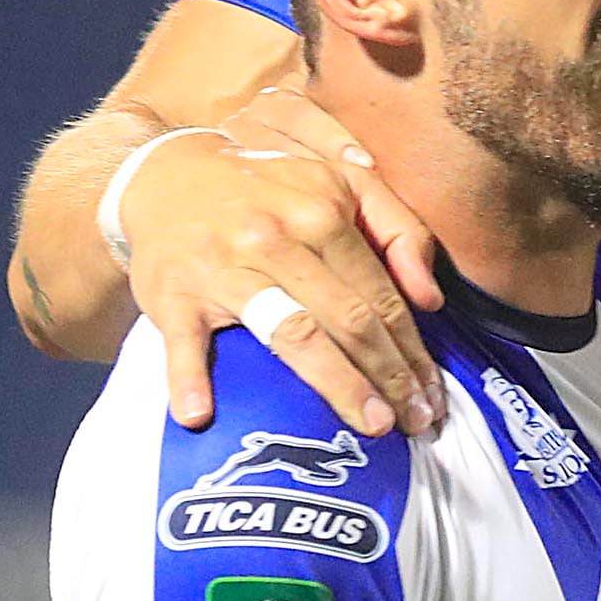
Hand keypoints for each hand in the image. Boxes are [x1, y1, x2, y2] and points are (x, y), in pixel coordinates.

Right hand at [121, 88, 443, 434]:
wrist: (169, 176)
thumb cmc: (269, 193)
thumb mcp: (340, 184)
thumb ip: (399, 230)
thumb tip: (431, 300)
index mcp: (322, 212)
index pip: (381, 297)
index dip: (412, 352)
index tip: (432, 398)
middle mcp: (275, 239)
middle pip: (349, 320)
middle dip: (390, 377)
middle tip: (415, 424)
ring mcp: (222, 269)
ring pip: (292, 332)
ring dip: (336, 383)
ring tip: (369, 425)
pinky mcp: (172, 295)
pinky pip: (183, 341)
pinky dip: (188, 379)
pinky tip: (200, 416)